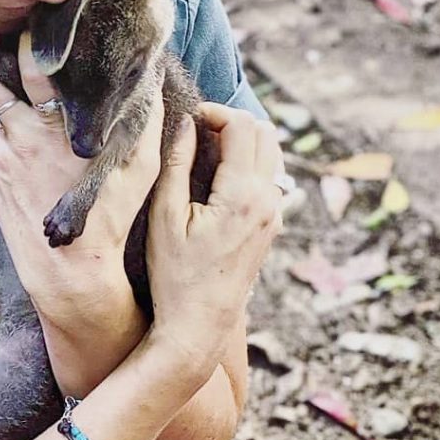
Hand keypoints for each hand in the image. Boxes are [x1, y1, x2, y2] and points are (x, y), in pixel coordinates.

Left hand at [0, 32, 163, 317]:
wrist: (68, 271)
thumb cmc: (110, 218)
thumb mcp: (142, 167)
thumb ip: (147, 119)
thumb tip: (153, 78)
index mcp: (56, 126)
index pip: (32, 62)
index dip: (32, 34)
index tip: (41, 18)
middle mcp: (21, 134)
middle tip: (5, 26)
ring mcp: (0, 152)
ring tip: (4, 55)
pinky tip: (16, 104)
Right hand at [145, 103, 284, 372]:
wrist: (199, 326)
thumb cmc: (174, 275)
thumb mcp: (165, 216)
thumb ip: (176, 163)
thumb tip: (184, 123)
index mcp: (242, 195)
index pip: (242, 126)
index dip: (213, 112)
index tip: (186, 119)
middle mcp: (267, 201)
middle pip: (264, 132)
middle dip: (230, 121)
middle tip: (196, 130)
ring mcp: (274, 214)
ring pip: (271, 153)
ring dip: (241, 141)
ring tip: (205, 149)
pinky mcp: (271, 225)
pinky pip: (269, 176)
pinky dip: (247, 162)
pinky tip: (216, 175)